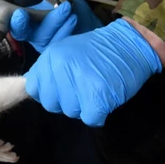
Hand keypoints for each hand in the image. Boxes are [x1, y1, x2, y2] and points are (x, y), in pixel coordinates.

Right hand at [0, 0, 102, 52]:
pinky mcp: (60, 49)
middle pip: (20, 32)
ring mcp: (46, 42)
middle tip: (19, 14)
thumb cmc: (72, 8)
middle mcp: (33, 32)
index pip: (8, 22)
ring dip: (53, 21)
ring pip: (43, 35)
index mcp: (28, 20)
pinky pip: (60, 40)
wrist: (93, 24)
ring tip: (65, 8)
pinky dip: (65, 27)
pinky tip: (71, 17)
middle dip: (19, 23)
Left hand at [25, 19, 162, 127]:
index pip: (34, 88)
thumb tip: (34, 90)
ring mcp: (79, 82)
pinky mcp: (98, 97)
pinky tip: (104, 99)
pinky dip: (98, 114)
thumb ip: (49, 71)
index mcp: (51, 57)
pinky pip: (89, 118)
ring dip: (83, 106)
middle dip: (65, 101)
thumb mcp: (66, 52)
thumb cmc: (98, 51)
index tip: (62, 87)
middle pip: (51, 104)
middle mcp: (62, 68)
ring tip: (95, 90)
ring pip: (70, 112)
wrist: (130, 45)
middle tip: (82, 88)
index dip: (48, 92)